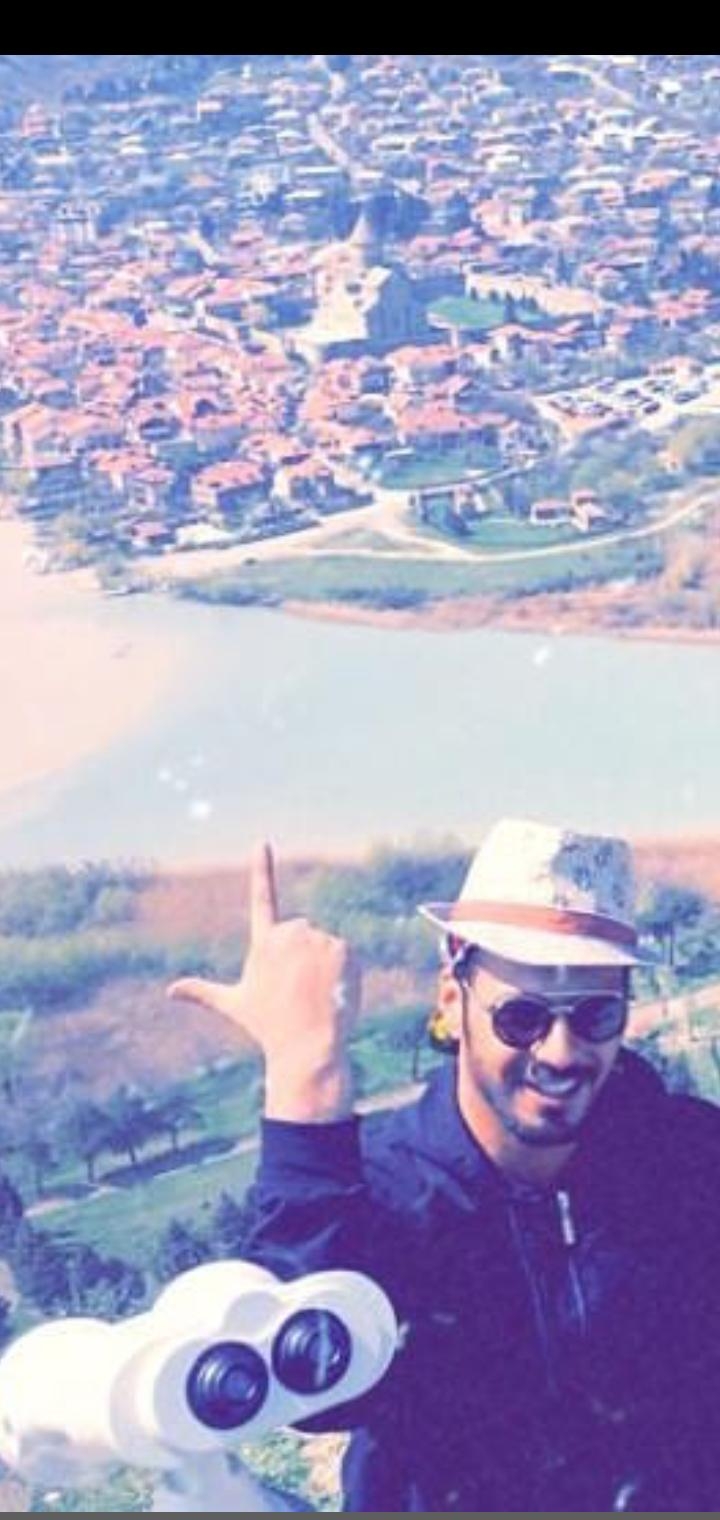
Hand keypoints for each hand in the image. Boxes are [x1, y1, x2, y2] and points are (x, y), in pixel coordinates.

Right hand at [167, 843, 359, 1119]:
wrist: (305, 1045)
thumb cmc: (267, 1027)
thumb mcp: (234, 1005)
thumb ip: (203, 992)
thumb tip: (170, 991)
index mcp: (264, 942)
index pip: (261, 897)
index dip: (261, 868)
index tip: (262, 841)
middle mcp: (289, 932)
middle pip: (302, 934)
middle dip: (301, 955)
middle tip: (297, 988)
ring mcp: (317, 938)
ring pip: (324, 944)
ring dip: (322, 964)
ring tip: (314, 993)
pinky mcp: (342, 946)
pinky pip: (346, 953)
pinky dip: (344, 971)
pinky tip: (333, 991)